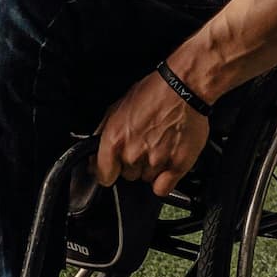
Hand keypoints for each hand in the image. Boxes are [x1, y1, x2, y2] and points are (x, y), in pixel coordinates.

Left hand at [93, 66, 210, 198]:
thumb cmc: (153, 93)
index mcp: (115, 139)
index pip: (102, 175)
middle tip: (144, 143)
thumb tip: (94, 154)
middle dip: (132, 163)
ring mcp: (156, 161)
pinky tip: (167, 162)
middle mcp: (133, 153)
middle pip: (127, 176)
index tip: (111, 168)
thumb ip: (103, 133)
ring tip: (159, 145)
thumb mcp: (117, 107)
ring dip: (150, 168)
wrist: (183, 88)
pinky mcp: (177, 166)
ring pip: (146, 179)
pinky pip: (162, 188)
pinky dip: (164, 180)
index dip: (107, 171)